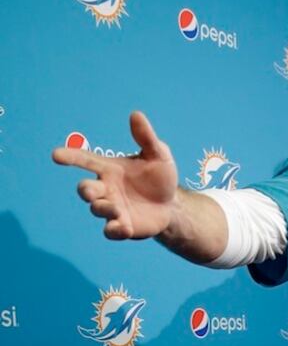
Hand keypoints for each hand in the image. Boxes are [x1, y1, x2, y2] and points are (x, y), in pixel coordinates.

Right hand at [53, 112, 177, 239]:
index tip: (56, 154)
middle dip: (85, 190)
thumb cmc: (161, 177)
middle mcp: (107, 188)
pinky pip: (110, 230)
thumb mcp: (158, 155)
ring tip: (116, 208)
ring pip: (97, 209)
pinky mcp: (122, 226)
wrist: (172, 204)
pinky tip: (124, 227)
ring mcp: (112, 208)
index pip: (86, 160)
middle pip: (86, 189)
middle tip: (92, 190)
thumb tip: (136, 115)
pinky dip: (114, 229)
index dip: (71, 157)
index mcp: (111, 169)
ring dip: (103, 208)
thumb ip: (146, 137)